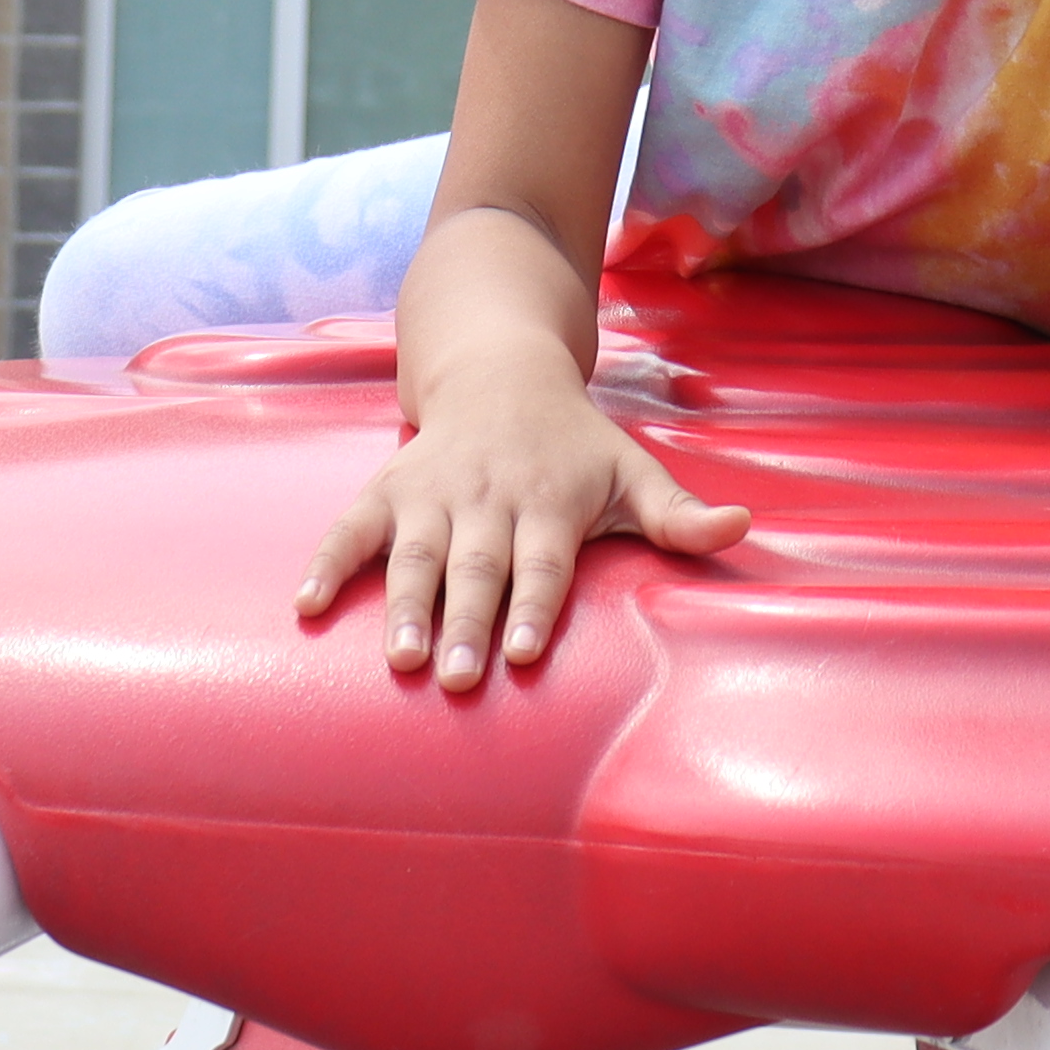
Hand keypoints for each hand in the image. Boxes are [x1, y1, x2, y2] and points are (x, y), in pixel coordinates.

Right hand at [304, 371, 748, 696]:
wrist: (500, 370)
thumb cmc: (575, 444)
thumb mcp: (634, 469)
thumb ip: (680, 513)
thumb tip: (742, 526)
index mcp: (549, 501)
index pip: (542, 563)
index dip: (534, 605)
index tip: (521, 651)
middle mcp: (487, 497)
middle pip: (476, 568)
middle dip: (466, 622)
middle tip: (456, 678)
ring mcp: (431, 493)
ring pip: (414, 556)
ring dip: (403, 607)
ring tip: (400, 658)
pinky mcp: (387, 490)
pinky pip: (349, 529)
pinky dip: (327, 565)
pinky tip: (307, 608)